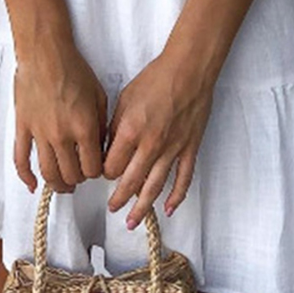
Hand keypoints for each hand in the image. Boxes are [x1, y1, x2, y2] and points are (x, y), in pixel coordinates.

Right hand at [13, 37, 107, 193]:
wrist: (45, 54)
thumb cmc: (74, 69)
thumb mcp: (99, 96)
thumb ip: (101, 125)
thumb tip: (100, 147)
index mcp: (84, 128)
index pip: (92, 168)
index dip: (96, 173)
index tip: (96, 170)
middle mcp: (61, 136)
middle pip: (71, 174)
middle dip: (78, 179)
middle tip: (80, 176)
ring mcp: (39, 134)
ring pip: (48, 172)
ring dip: (57, 184)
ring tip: (63, 186)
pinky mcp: (23, 128)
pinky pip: (21, 159)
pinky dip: (26, 176)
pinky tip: (33, 185)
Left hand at [102, 48, 213, 228]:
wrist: (188, 69)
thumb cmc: (155, 79)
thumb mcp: (124, 99)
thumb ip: (115, 127)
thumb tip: (109, 148)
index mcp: (131, 131)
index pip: (111, 166)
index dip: (104, 173)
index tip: (103, 173)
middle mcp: (151, 145)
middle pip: (130, 182)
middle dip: (119, 198)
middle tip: (112, 208)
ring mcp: (172, 149)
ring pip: (155, 187)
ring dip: (142, 207)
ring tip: (131, 222)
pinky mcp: (190, 148)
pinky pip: (183, 179)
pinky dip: (176, 196)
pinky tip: (168, 209)